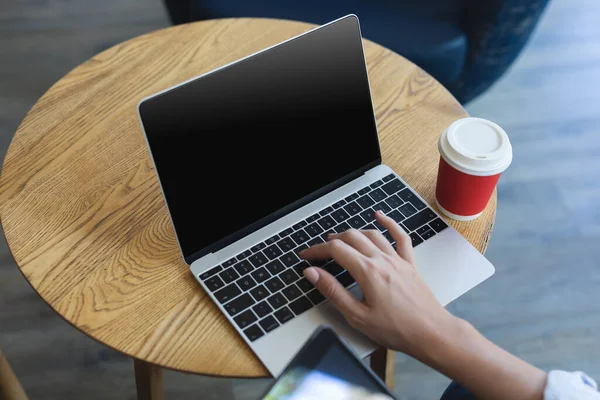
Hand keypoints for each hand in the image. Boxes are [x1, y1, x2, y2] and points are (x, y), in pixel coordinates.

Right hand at [299, 211, 457, 358]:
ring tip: (339, 238)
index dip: (317, 250)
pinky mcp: (409, 264)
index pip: (336, 250)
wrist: (431, 333)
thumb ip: (333, 292)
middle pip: (351, 238)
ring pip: (371, 235)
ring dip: (352, 233)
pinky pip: (400, 237)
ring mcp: (397, 260)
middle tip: (319, 252)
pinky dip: (389, 223)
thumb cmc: (396, 330)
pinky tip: (380, 216)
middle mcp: (382, 260)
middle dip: (331, 241)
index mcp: (367, 272)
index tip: (306, 256)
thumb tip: (313, 274)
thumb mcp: (357, 316)